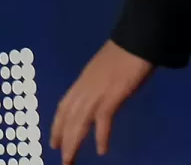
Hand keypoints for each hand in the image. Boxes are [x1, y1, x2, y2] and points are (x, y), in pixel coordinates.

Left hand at [50, 40, 153, 162]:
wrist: (137, 38)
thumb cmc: (126, 52)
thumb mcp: (105, 70)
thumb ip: (100, 83)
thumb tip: (102, 94)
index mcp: (83, 80)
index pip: (65, 105)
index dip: (58, 124)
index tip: (53, 140)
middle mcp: (85, 86)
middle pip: (69, 116)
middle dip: (63, 138)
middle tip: (61, 158)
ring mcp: (98, 90)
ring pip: (79, 120)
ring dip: (73, 142)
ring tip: (69, 160)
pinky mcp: (113, 94)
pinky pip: (103, 118)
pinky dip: (100, 135)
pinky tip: (101, 150)